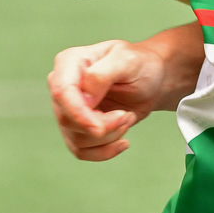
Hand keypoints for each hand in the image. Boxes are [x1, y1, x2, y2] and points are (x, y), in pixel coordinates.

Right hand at [47, 37, 174, 160]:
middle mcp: (62, 86)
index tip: (100, 129)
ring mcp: (68, 109)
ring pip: (76, 139)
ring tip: (127, 117)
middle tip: (126, 115)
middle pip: (67, 119)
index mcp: (69, 62)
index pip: (62, 93)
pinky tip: (123, 142)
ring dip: (109, 136)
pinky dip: (105, 151)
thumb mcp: (127, 61)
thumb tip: (84, 98)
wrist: (151, 80)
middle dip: (101, 126)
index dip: (78, 114)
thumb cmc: (139, 65)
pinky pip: (81, 151)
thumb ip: (102, 75)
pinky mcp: (76, 128)